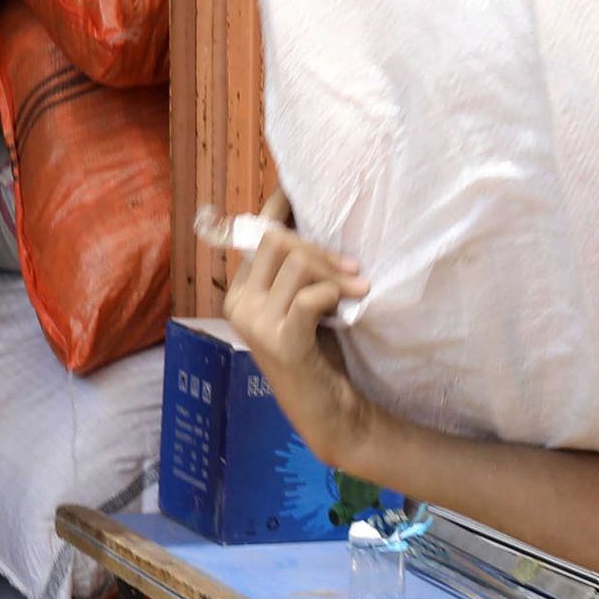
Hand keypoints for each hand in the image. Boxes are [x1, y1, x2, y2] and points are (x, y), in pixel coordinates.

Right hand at [221, 214, 380, 466]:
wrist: (328, 411)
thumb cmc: (318, 354)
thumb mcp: (303, 303)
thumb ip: (297, 270)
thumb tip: (307, 217)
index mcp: (240, 292)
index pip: (256, 233)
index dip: (279, 207)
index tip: (297, 188)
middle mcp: (239, 305)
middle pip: (276, 242)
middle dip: (319, 248)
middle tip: (352, 268)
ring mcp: (256, 324)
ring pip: (295, 264)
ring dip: (335, 271)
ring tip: (359, 287)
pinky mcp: (282, 342)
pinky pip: (308, 296)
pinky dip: (334, 294)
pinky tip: (349, 303)